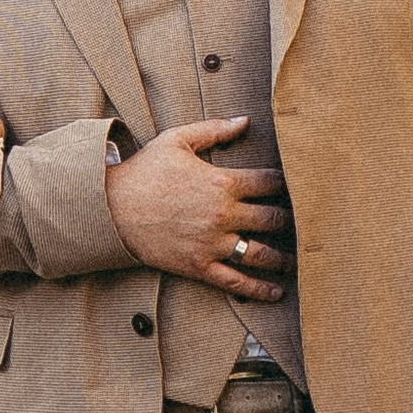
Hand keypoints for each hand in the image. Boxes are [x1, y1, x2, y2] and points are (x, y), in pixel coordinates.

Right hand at [104, 117, 292, 301]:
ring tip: (296, 260)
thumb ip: (214, 130)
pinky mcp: (199, 267)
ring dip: (284, 258)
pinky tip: (276, 291)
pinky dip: (260, 289)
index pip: (269, 183)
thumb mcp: (177, 140)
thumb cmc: (143, 171)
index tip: (297, 187)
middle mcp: (223, 215)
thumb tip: (246, 121)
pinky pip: (237, 282)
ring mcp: (212, 244)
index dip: (286, 184)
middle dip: (290, 220)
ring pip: (261, 254)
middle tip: (303, 223)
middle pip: (273, 219)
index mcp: (222, 183)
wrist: (109, 208)